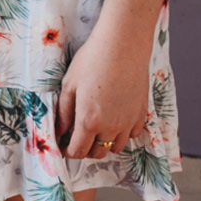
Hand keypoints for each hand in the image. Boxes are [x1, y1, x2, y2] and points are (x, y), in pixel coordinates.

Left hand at [57, 20, 149, 159]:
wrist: (122, 46)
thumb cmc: (92, 61)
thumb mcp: (69, 85)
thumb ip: (64, 112)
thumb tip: (59, 131)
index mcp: (88, 121)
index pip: (78, 151)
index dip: (68, 152)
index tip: (63, 146)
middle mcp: (110, 127)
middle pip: (97, 153)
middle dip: (85, 149)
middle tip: (77, 136)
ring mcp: (128, 122)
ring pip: (115, 147)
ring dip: (104, 143)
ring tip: (96, 128)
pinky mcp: (141, 115)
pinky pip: (131, 135)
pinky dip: (122, 133)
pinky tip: (114, 119)